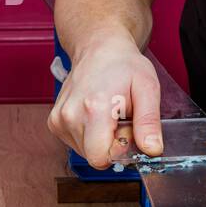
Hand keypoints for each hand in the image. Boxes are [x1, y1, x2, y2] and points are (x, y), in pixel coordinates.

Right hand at [47, 29, 161, 168]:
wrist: (99, 49)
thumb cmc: (124, 65)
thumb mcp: (147, 88)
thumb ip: (149, 122)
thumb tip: (151, 150)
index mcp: (94, 108)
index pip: (101, 158)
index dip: (120, 149)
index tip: (128, 128)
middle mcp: (70, 115)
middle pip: (94, 156)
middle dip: (111, 145)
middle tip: (119, 119)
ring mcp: (59, 119)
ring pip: (85, 152)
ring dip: (100, 139)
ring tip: (107, 114)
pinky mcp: (54, 122)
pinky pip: (76, 144)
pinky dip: (89, 135)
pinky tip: (95, 115)